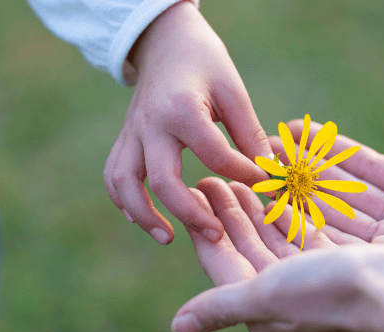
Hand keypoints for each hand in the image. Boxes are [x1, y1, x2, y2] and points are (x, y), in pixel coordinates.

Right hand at [104, 1, 270, 244]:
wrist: (166, 41)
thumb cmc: (205, 63)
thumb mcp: (234, 90)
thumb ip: (249, 134)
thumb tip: (269, 175)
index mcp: (182, 109)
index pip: (216, 157)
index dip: (245, 175)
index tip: (265, 185)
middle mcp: (150, 124)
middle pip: (162, 181)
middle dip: (190, 213)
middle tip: (216, 234)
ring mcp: (131, 133)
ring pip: (124, 183)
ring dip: (143, 216)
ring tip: (168, 237)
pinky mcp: (124, 139)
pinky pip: (113, 175)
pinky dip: (124, 200)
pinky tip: (143, 219)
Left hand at [178, 178, 383, 331]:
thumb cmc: (333, 295)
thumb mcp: (267, 295)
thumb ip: (223, 306)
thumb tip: (178, 327)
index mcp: (266, 313)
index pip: (226, 261)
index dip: (209, 224)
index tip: (199, 185)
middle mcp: (291, 302)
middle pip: (253, 247)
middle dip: (235, 210)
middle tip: (221, 170)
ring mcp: (320, 282)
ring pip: (282, 236)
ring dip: (265, 204)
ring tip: (250, 170)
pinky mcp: (346, 264)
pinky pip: (313, 230)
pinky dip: (299, 206)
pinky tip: (289, 182)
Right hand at [272, 120, 383, 279]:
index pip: (369, 172)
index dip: (334, 153)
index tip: (298, 132)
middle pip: (346, 195)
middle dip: (307, 173)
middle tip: (266, 151)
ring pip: (337, 216)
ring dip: (300, 193)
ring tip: (262, 167)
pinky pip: (340, 240)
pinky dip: (308, 221)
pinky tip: (277, 198)